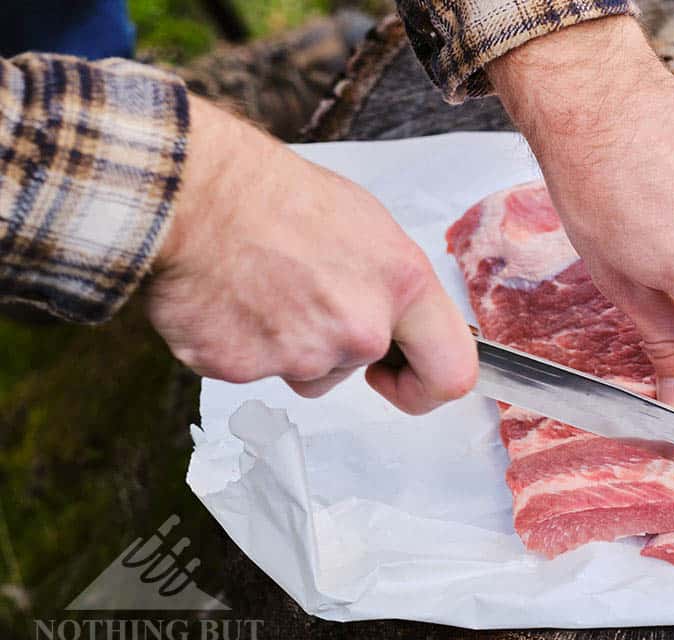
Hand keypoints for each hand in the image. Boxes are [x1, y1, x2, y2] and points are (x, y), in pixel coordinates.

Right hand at [146, 97, 476, 412]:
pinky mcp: (243, 370)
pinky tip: (228, 296)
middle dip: (335, 343)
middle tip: (300, 290)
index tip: (398, 371)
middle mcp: (360, 330)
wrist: (191, 191)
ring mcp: (301, 356)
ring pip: (304, 371)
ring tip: (261, 283)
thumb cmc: (275, 193)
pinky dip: (239, 342)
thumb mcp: (366, 225)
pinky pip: (251, 369)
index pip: (451, 373)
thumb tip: (394, 317)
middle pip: (357, 366)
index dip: (425, 383)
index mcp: (402, 287)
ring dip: (286, 342)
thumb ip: (389, 286)